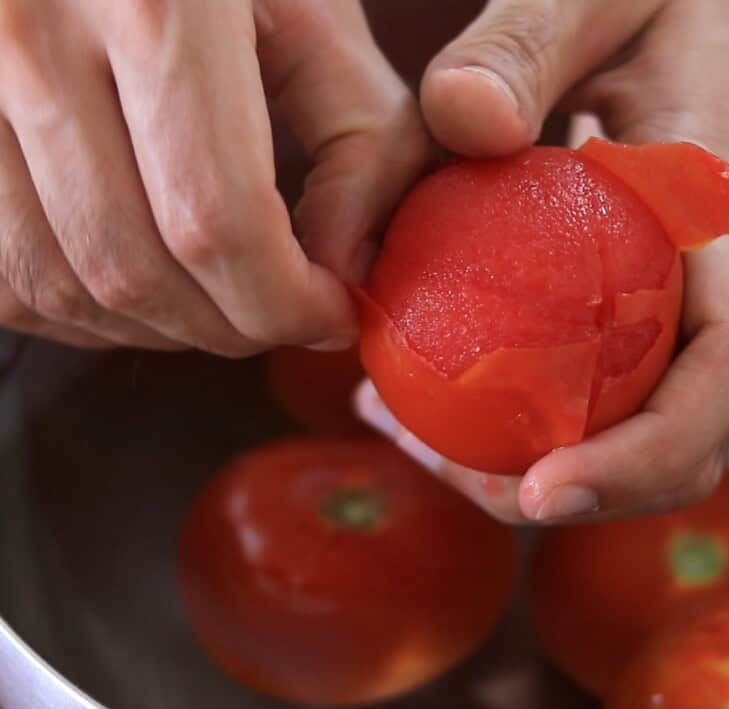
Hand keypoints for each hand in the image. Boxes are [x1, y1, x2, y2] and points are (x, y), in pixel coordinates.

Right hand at [0, 0, 428, 353]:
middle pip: (132, 268)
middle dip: (230, 326)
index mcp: (153, 0)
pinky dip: (80, 311)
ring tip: (219, 300)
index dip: (283, 302)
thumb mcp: (323, 20)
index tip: (331, 314)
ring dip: (155, 328)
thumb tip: (343, 280)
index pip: (215, 220)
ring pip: (53, 284)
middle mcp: (30, 31)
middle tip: (284, 317)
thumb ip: (367, 147)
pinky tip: (144, 281)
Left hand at [357, 0, 728, 523]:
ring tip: (413, 443)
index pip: (726, 370)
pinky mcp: (641, 319)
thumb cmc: (661, 7)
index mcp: (716, 229)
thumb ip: (524, 46)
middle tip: (450, 473)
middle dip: (583, 491)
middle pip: (687, 442)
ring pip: (637, 434)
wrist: (714, 24)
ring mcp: (680, 315)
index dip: (648, 454)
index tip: (543, 489)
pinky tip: (418, 399)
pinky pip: (597, 397)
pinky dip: (515, 422)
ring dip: (536, 469)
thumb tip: (465, 121)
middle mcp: (712, 294)